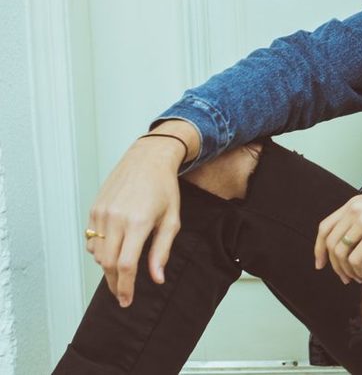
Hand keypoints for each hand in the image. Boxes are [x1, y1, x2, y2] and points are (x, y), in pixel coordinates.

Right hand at [85, 135, 187, 306]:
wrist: (147, 159)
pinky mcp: (94, 208)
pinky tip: (113, 249)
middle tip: (122, 294)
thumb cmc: (164, 188)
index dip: (125, 287)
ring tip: (121, 270)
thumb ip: (162, 251)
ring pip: (97, 253)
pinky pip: (91, 239)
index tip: (127, 301)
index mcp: (138, 222)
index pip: (125, 265)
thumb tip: (157, 279)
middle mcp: (115, 218)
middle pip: (107, 264)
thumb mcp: (171, 220)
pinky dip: (100, 250)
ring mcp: (101, 213)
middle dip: (114, 283)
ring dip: (107, 267)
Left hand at [313, 185, 361, 284]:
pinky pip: (355, 261)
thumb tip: (351, 241)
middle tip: (344, 279)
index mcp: (354, 203)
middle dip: (334, 266)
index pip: (324, 227)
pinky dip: (359, 272)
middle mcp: (355, 210)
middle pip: (330, 244)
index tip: (321, 264)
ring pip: (340, 255)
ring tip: (359, 278)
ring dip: (347, 271)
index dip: (318, 248)